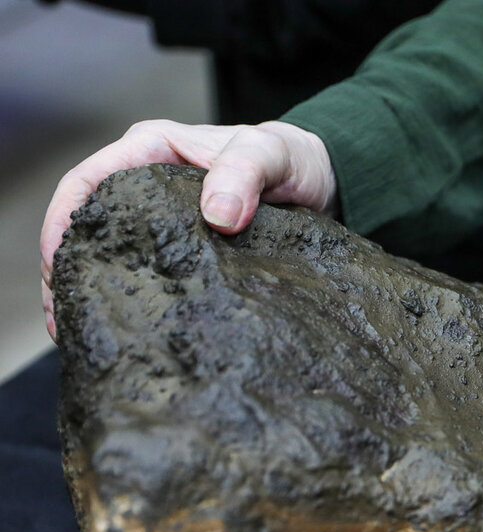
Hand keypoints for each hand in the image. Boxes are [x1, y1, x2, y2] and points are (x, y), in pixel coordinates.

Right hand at [40, 119, 335, 340]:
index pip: (86, 182)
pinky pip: (146, 268)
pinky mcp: (184, 245)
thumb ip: (245, 175)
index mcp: (152, 149)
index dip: (61, 224)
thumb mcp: (273, 155)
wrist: (325, 180)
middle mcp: (148, 180)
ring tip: (78, 331)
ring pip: (111, 250)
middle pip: (86, 223)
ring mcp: (163, 216)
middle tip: (62, 316)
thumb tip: (218, 215)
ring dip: (92, 286)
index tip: (58, 266)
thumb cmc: (295, 158)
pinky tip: (128, 326)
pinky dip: (131, 294)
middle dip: (67, 267)